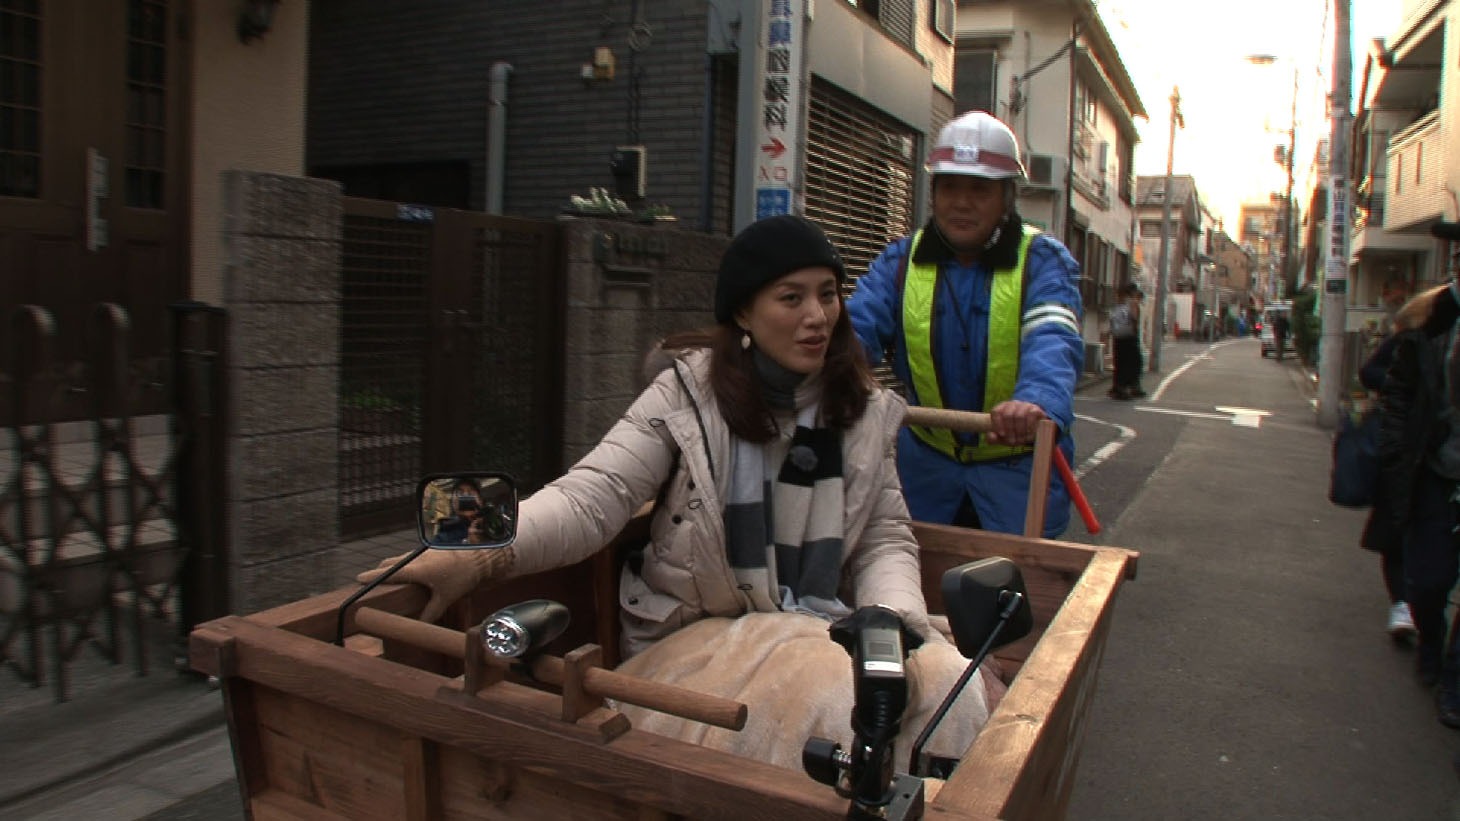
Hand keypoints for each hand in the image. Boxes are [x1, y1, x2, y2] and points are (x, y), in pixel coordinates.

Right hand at [355, 546, 514, 622]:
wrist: (481, 555)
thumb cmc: (462, 576)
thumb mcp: (446, 597)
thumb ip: (432, 611)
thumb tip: (421, 625)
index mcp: (416, 569)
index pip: (388, 573)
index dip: (372, 576)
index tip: (358, 578)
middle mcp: (416, 558)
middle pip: (391, 563)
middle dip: (380, 570)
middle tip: (371, 579)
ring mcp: (424, 551)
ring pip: (402, 558)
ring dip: (393, 565)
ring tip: (389, 576)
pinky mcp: (432, 549)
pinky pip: (412, 556)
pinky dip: (406, 563)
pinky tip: (412, 570)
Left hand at [985, 400, 1045, 445]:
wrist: (1032, 431)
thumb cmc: (1014, 433)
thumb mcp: (1002, 438)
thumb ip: (993, 438)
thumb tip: (991, 436)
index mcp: (1002, 408)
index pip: (996, 411)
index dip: (997, 424)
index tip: (1001, 435)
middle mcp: (1013, 404)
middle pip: (1008, 415)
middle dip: (1010, 431)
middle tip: (1012, 442)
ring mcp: (1024, 405)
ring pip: (1019, 416)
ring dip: (1020, 431)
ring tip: (1021, 440)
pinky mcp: (1035, 409)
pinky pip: (1031, 414)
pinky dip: (1029, 426)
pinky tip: (1029, 434)